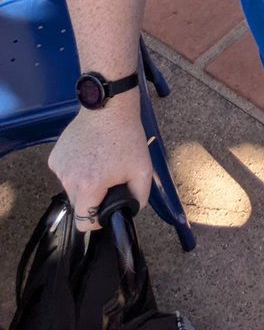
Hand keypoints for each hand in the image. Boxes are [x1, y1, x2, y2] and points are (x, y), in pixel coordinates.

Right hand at [48, 90, 151, 232]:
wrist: (109, 107)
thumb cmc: (127, 137)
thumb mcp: (143, 169)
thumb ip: (140, 197)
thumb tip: (132, 210)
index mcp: (88, 187)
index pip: (84, 223)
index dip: (97, 220)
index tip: (106, 207)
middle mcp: (68, 180)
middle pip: (79, 204)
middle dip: (93, 198)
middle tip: (108, 179)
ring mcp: (58, 168)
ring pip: (71, 188)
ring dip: (83, 182)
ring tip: (99, 162)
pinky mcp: (54, 157)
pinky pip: (65, 173)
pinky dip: (75, 169)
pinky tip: (88, 153)